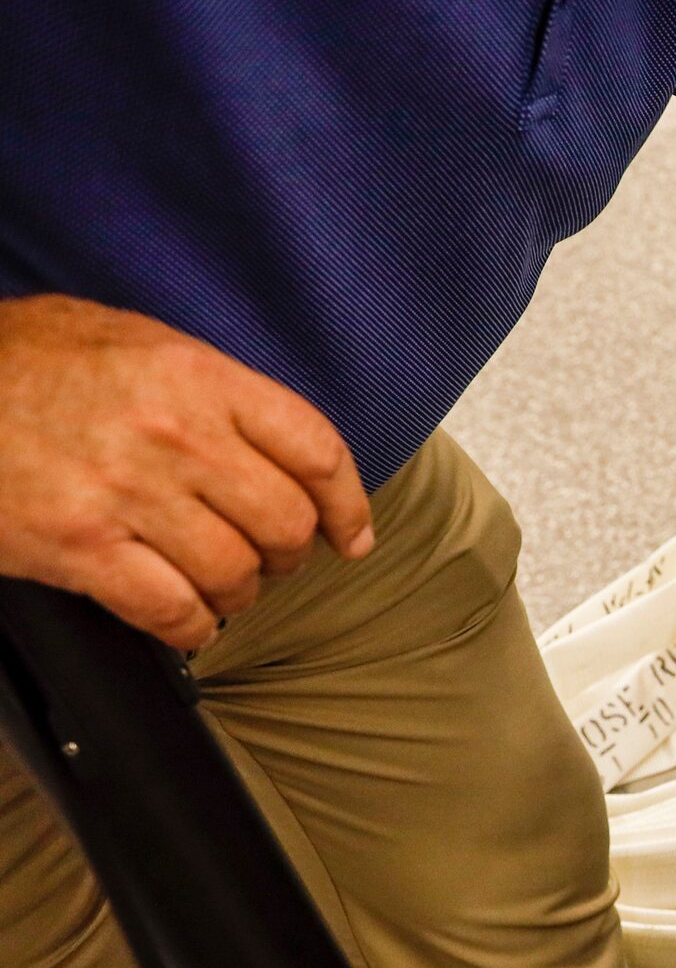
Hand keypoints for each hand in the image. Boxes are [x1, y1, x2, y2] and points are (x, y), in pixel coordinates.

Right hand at [0, 296, 373, 649]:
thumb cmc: (23, 361)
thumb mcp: (127, 340)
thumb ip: (208, 388)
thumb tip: (275, 445)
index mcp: (194, 375)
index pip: (315, 448)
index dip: (347, 504)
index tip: (350, 536)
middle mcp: (173, 434)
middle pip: (285, 523)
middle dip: (286, 556)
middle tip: (264, 559)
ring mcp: (127, 493)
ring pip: (236, 575)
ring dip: (236, 594)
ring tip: (215, 586)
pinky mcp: (81, 548)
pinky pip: (174, 613)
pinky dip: (192, 627)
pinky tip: (183, 617)